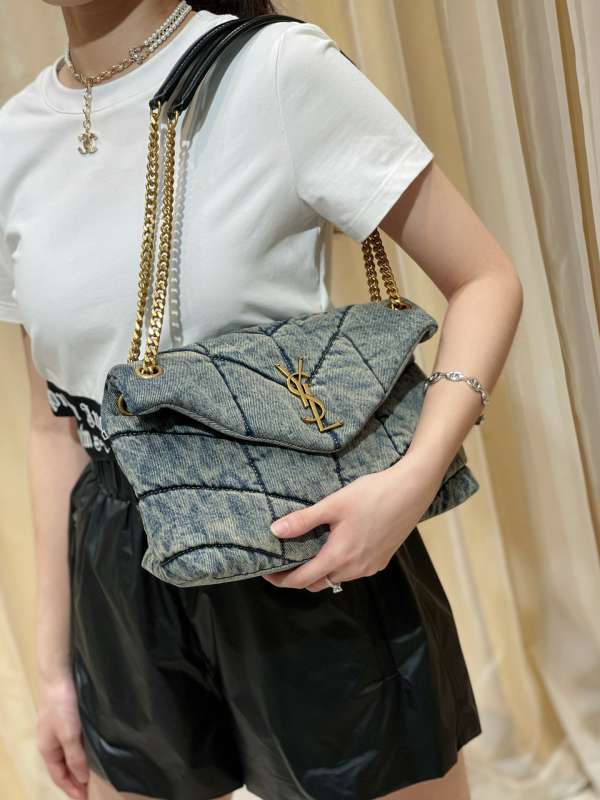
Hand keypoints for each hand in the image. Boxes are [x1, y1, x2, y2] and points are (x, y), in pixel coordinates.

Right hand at [36, 671, 89, 798]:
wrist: (60, 675)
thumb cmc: (62, 707)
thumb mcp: (69, 735)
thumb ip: (75, 757)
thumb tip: (82, 780)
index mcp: (48, 749)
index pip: (59, 777)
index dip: (72, 790)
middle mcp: (52, 742)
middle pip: (64, 767)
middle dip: (76, 780)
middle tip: (93, 791)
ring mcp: (60, 729)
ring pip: (71, 754)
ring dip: (81, 766)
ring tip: (96, 775)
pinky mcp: (69, 718)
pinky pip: (76, 742)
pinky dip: (84, 751)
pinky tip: (95, 751)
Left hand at [262, 451, 443, 591]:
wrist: (412, 490)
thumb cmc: (372, 493)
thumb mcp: (334, 504)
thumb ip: (304, 520)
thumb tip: (275, 531)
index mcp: (340, 556)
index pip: (302, 579)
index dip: (281, 580)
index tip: (267, 574)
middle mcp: (356, 568)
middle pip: (319, 582)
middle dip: (298, 578)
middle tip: (283, 562)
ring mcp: (371, 566)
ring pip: (337, 578)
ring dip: (320, 572)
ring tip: (307, 553)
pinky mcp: (382, 560)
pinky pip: (353, 571)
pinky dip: (339, 566)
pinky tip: (336, 547)